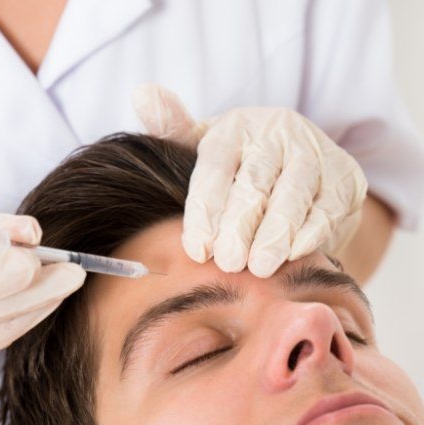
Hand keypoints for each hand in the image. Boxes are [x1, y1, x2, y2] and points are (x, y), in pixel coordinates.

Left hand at [133, 84, 366, 276]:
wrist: (297, 166)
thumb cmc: (239, 165)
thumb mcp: (204, 146)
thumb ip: (173, 130)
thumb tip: (143, 95)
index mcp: (236, 128)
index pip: (216, 166)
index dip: (205, 209)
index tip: (198, 248)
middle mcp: (278, 134)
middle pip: (255, 182)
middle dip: (240, 225)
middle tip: (228, 262)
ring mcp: (315, 154)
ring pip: (294, 195)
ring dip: (276, 233)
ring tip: (259, 266)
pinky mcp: (345, 179)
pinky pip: (328, 207)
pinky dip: (312, 232)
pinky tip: (293, 253)